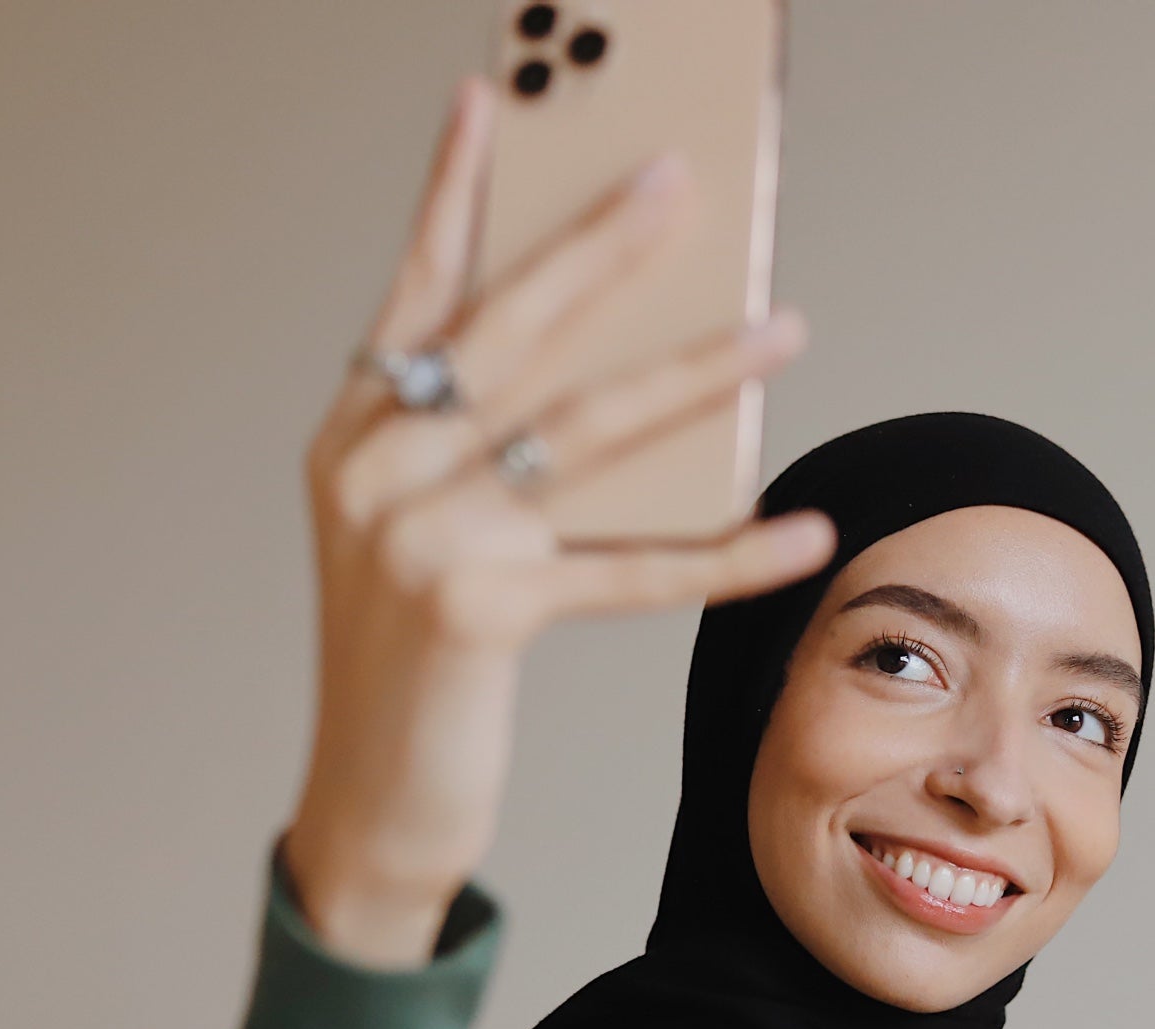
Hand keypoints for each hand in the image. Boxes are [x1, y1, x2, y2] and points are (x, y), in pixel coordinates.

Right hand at [281, 75, 835, 966]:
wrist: (370, 805)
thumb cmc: (416, 666)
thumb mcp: (418, 537)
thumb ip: (474, 450)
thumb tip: (605, 372)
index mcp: (354, 435)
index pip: (418, 290)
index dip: (455, 193)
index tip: (494, 96)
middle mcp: (372, 468)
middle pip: (512, 330)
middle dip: (603, 246)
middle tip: (682, 180)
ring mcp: (418, 536)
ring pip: (586, 430)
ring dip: (699, 375)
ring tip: (784, 327)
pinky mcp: (478, 612)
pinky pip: (628, 566)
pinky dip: (724, 553)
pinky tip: (801, 531)